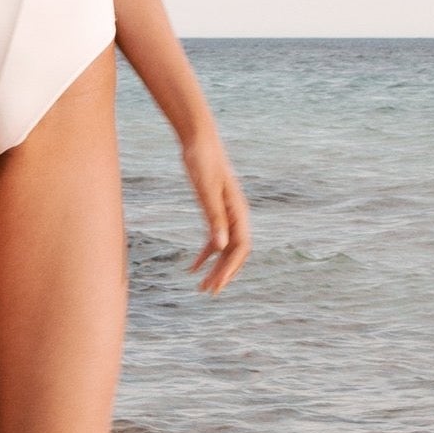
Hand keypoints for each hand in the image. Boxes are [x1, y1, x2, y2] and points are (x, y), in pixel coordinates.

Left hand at [182, 126, 249, 294]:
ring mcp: (226, 214)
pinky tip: (192, 267)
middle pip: (235, 252)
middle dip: (223, 273)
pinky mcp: (214, 210)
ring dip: (215, 267)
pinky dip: (205, 254)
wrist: (198, 140)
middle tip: (208, 292)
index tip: (217, 285)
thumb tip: (222, 246)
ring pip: (225, 249)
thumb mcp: (206, 190)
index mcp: (238, 212)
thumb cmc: (202, 161)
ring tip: (201, 286)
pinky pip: (214, 239)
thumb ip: (214, 218)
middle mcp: (236, 215)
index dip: (230, 269)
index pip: (241, 248)